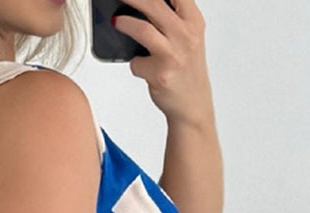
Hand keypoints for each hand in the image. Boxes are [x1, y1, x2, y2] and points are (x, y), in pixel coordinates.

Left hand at [111, 0, 209, 123]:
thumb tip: (142, 5)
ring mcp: (173, 55)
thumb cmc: (186, 70)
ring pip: (142, 29)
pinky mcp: (160, 74)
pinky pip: (137, 62)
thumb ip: (172, 18)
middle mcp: (186, 36)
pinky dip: (135, 64)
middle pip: (153, 4)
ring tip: (116, 21)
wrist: (193, 106)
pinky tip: (141, 67)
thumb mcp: (188, 38)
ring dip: (125, 23)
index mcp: (194, 22)